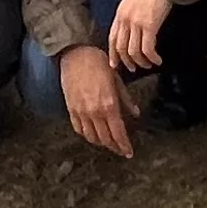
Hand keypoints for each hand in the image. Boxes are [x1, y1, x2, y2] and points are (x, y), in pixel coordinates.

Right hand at [57, 45, 135, 159]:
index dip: (124, 145)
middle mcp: (95, 112)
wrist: (77, 54)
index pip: (118, 133)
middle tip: (120, 150)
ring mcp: (81, 112)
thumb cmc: (99, 64)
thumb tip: (135, 113)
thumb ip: (126, 100)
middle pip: (105, 139)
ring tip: (108, 143)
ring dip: (101, 143)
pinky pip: (79, 129)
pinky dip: (87, 135)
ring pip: (91, 137)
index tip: (128, 152)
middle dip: (114, 147)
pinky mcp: (71, 109)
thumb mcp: (117, 81)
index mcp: (109, 105)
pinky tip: (92, 134)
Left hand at [103, 0, 173, 72]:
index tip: (115, 64)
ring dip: (141, 62)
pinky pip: (148, 49)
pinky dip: (152, 58)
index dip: (113, 53)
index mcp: (120, 13)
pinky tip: (157, 60)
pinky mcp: (149, 25)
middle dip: (127, 62)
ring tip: (149, 65)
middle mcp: (125, 19)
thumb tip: (134, 25)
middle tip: (133, 69)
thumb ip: (130, 12)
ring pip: (134, 52)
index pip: (112, 38)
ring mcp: (136, 23)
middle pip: (121, 48)